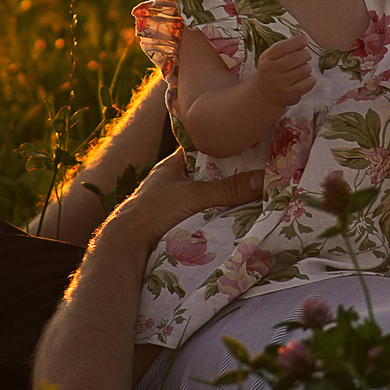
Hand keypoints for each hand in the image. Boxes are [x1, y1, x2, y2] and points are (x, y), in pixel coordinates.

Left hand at [103, 155, 267, 250]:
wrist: (126, 245)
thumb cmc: (154, 211)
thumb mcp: (194, 196)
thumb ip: (228, 189)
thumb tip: (264, 179)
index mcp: (174, 163)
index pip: (205, 147)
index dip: (226, 145)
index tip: (252, 144)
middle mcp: (175, 179)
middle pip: (210, 172)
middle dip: (232, 173)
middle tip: (262, 169)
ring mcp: (175, 200)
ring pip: (208, 193)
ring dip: (226, 195)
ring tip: (257, 190)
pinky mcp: (177, 219)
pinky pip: (204, 210)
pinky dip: (218, 211)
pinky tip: (237, 214)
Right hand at [251, 34, 317, 107]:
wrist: (265, 93)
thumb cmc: (273, 69)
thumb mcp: (272, 56)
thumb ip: (285, 46)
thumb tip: (303, 39)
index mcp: (267, 59)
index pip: (282, 47)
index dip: (297, 41)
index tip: (305, 40)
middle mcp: (272, 72)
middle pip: (295, 59)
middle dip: (305, 54)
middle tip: (306, 56)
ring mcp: (281, 84)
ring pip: (304, 70)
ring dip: (307, 67)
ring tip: (303, 68)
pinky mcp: (290, 95)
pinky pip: (308, 83)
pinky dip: (311, 79)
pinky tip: (305, 78)